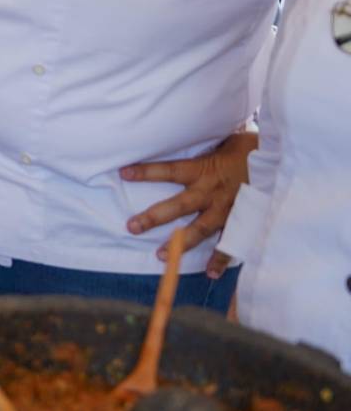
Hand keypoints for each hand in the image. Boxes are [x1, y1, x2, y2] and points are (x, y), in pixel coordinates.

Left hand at [121, 129, 257, 274]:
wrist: (286, 162)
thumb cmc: (252, 149)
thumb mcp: (224, 141)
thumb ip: (204, 148)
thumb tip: (184, 137)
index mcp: (206, 169)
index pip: (170, 170)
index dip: (147, 171)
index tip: (124, 173)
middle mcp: (213, 192)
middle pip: (178, 205)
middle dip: (154, 217)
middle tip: (132, 227)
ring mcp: (227, 210)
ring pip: (200, 229)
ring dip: (180, 243)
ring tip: (161, 256)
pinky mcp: (242, 221)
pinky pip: (231, 243)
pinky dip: (221, 259)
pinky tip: (210, 273)